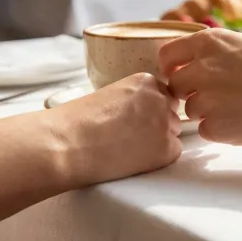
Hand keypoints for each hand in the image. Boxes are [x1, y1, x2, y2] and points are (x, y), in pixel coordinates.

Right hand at [49, 73, 182, 186]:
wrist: (68, 143)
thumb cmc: (79, 120)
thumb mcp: (111, 94)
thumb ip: (135, 99)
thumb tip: (146, 113)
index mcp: (146, 81)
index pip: (164, 96)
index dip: (149, 111)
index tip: (131, 120)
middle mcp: (162, 98)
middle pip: (171, 114)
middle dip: (157, 125)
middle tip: (129, 136)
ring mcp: (167, 124)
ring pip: (173, 134)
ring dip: (158, 141)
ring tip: (128, 147)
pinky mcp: (167, 149)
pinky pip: (172, 153)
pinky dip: (158, 159)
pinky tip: (133, 158)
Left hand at [159, 29, 241, 147]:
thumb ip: (218, 53)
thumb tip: (197, 63)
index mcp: (211, 42)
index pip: (168, 55)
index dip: (174, 67)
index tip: (182, 75)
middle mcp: (202, 68)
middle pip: (175, 85)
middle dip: (190, 92)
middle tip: (219, 96)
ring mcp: (206, 99)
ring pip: (191, 110)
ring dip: (209, 112)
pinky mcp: (214, 127)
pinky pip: (206, 130)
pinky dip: (221, 130)